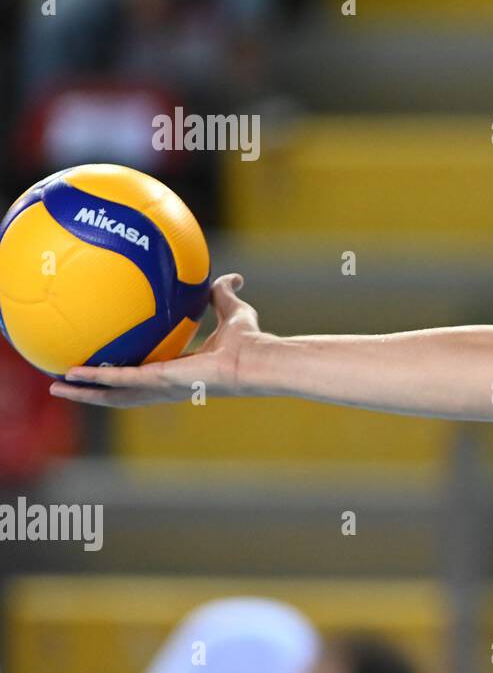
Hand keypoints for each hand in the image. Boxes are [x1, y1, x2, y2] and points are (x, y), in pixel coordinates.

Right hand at [51, 274, 264, 407]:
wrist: (256, 357)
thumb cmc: (249, 340)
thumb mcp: (231, 311)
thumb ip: (222, 294)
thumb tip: (233, 276)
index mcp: (178, 370)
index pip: (143, 374)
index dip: (121, 372)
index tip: (101, 366)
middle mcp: (166, 383)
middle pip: (121, 392)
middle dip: (92, 391)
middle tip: (64, 384)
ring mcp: (162, 386)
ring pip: (115, 396)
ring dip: (85, 394)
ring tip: (56, 388)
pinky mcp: (161, 381)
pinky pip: (122, 381)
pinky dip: (97, 380)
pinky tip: (72, 376)